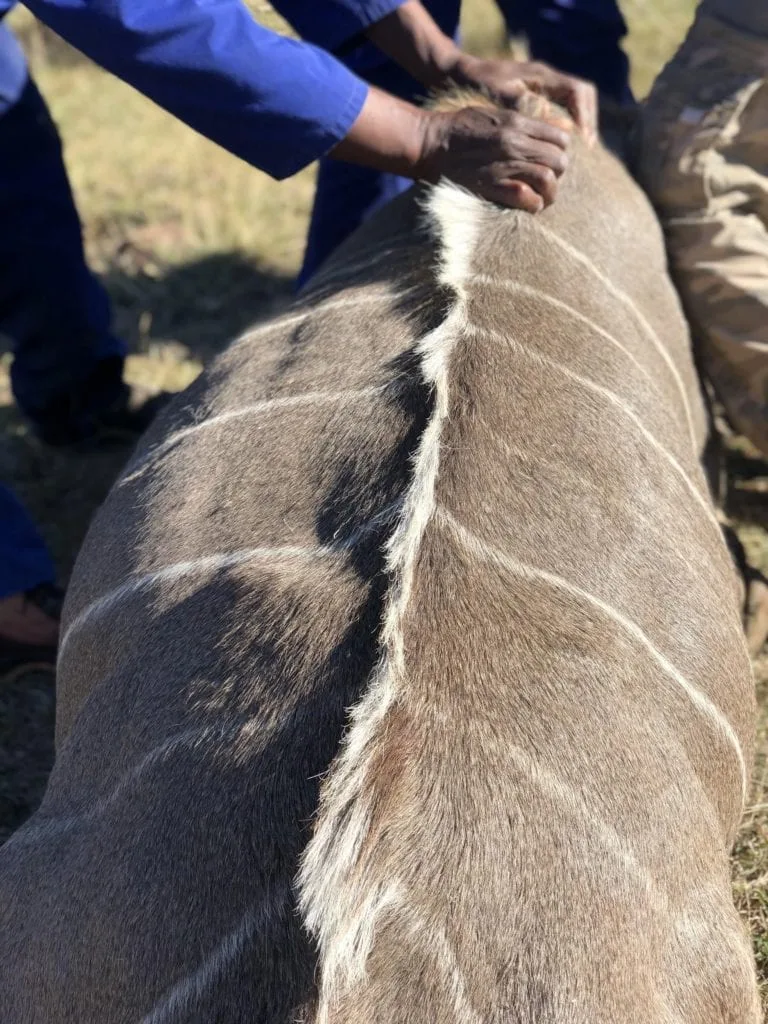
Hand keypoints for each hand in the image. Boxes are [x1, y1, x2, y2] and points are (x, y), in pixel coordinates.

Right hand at [415, 104, 569, 212]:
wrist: (429, 143)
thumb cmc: (457, 129)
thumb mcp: (491, 114)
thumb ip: (518, 122)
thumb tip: (541, 130)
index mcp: (517, 123)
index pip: (561, 138)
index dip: (560, 152)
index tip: (550, 162)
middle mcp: (516, 143)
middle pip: (560, 161)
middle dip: (558, 174)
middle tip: (547, 183)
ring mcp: (506, 165)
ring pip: (549, 180)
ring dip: (549, 193)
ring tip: (541, 198)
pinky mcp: (493, 186)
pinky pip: (528, 199)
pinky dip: (533, 205)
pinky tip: (528, 206)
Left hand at [452, 55, 597, 146]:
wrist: (461, 74)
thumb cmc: (478, 86)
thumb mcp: (501, 96)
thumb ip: (530, 107)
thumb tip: (563, 125)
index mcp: (540, 76)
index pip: (577, 92)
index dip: (585, 117)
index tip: (586, 141)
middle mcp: (545, 78)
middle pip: (582, 95)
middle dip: (587, 121)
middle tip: (587, 148)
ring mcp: (541, 85)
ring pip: (573, 101)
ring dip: (578, 124)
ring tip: (577, 149)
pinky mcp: (535, 94)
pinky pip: (560, 108)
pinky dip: (564, 125)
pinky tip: (559, 145)